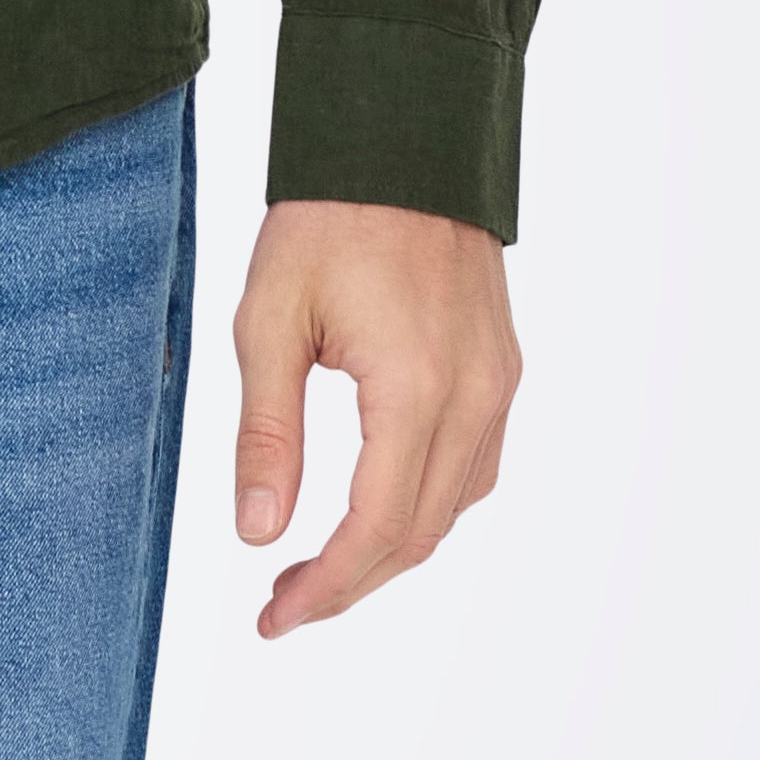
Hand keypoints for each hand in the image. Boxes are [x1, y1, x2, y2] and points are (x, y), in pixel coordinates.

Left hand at [231, 200, 518, 641]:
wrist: (403, 141)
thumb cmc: (327, 220)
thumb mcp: (268, 322)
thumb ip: (266, 434)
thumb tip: (257, 533)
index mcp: (415, 389)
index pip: (374, 527)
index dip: (324, 588)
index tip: (272, 619)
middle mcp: (474, 397)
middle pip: (419, 534)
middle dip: (350, 583)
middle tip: (281, 604)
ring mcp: (499, 384)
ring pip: (454, 509)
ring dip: (389, 551)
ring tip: (317, 567)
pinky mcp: (503, 370)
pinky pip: (475, 468)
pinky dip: (426, 507)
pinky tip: (375, 509)